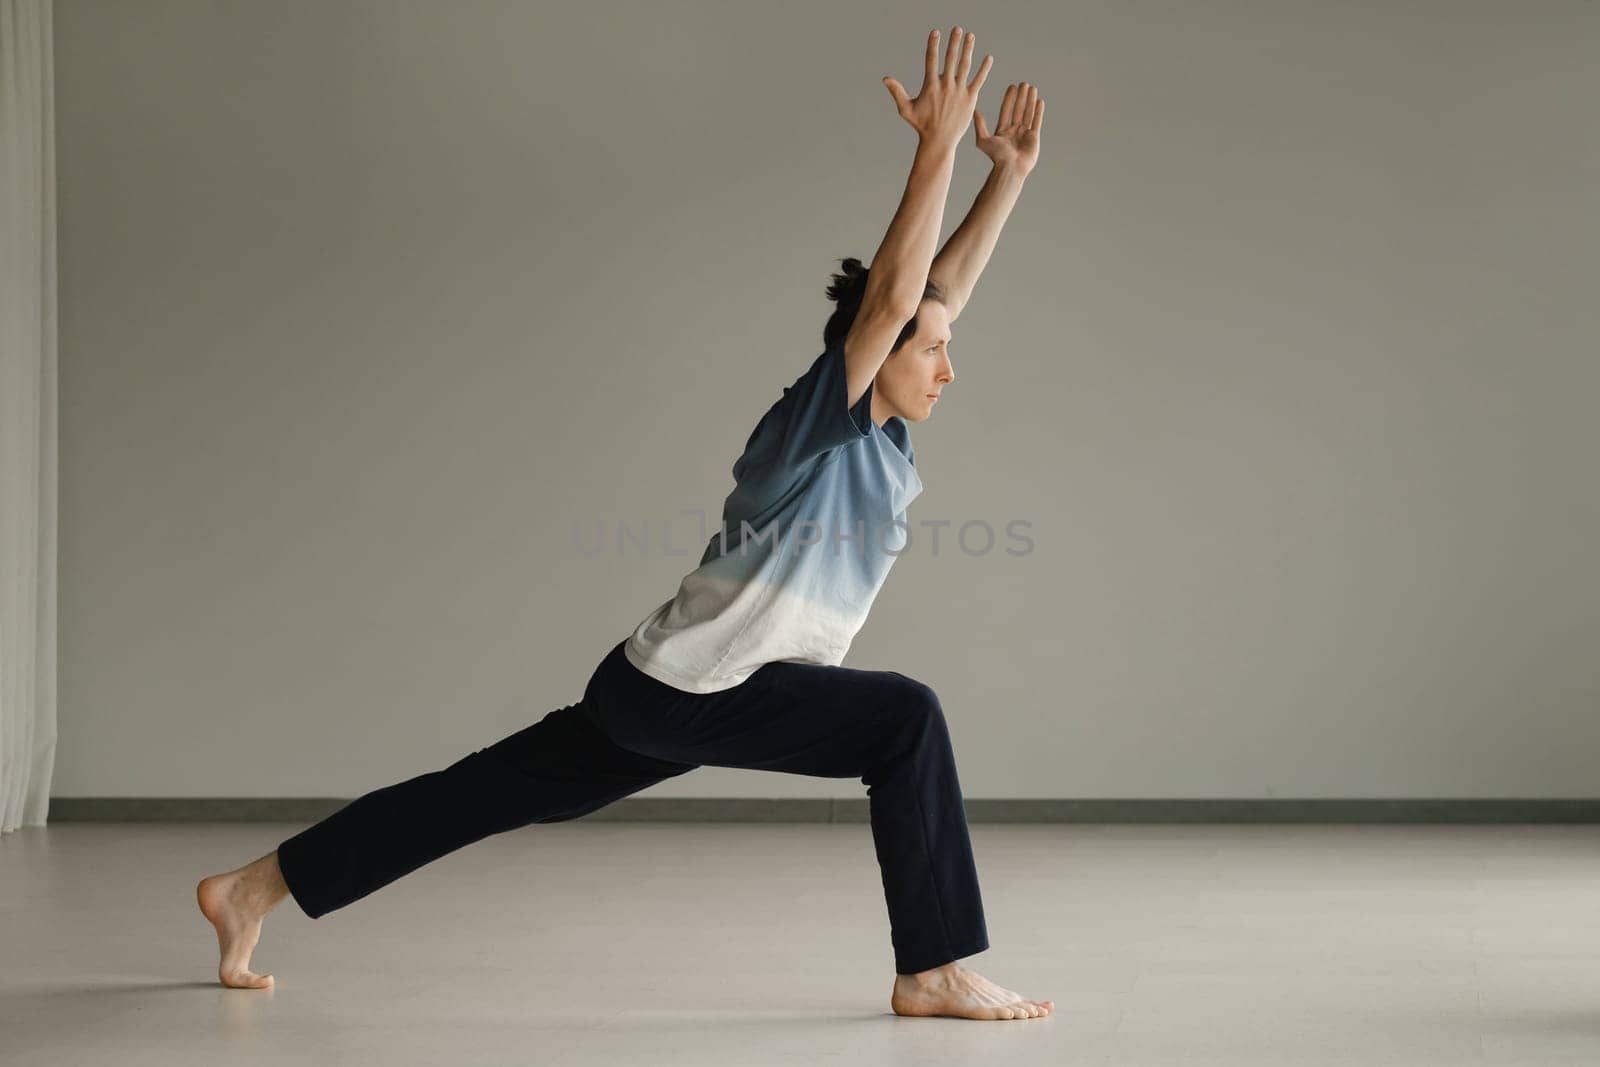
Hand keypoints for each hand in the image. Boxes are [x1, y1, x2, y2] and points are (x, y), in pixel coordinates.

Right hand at [883, 25, 992, 148]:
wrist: (939, 141)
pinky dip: (984, 69)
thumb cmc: (921, 125)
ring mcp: (959, 91)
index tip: (936, 32)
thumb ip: (897, 92)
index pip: (932, 60)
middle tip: (957, 29)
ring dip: (968, 49)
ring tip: (970, 36)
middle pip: (951, 59)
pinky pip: (979, 80)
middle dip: (954, 42)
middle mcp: (946, 85)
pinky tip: (988, 58)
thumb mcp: (906, 109)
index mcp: (931, 85)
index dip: (933, 45)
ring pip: (965, 66)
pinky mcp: (970, 98)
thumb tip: (885, 78)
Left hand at [974, 82, 1042, 175]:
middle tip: (1023, 83)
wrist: (1010, 168)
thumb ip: (980, 125)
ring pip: (1028, 113)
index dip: (1009, 98)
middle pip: (1018, 110)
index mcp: (1003, 131)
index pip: (1007, 110)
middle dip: (1021, 96)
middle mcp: (1014, 131)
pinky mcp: (1034, 137)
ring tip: (1032, 88)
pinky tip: (1039, 101)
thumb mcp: (983, 140)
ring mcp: (1024, 134)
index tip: (1012, 86)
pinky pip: (1036, 121)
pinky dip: (1038, 111)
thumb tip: (975, 111)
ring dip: (1030, 100)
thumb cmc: (996, 157)